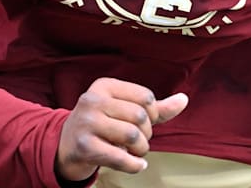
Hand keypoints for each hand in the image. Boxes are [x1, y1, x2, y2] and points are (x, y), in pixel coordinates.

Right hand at [55, 77, 188, 181]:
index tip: (145, 123)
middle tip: (138, 141)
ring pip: (132, 135)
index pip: (145, 97)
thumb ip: (156, 107)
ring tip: (135, 151)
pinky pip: (121, 157)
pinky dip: (134, 165)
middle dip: (146, 134)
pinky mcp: (84, 147)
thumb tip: (184, 100)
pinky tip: (136, 165)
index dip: (153, 114)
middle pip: (140, 117)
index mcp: (104, 85)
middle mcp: (93, 100)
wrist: (65, 146)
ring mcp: (86, 123)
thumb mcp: (125, 110)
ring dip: (141, 149)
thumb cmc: (103, 125)